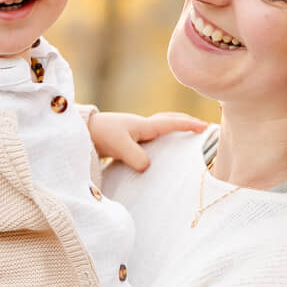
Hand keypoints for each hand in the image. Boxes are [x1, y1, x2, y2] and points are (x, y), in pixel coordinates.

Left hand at [88, 109, 205, 171]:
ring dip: (174, 127)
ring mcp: (134, 131)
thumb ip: (135, 156)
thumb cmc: (100, 134)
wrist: (81, 131)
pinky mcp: (128, 139)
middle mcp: (142, 126)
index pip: (171, 123)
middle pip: (169, 120)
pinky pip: (151, 136)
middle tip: (201, 127)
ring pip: (161, 127)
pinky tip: (160, 148)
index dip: (189, 125)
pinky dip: (162, 138)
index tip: (205, 128)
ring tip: (186, 135)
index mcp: (144, 125)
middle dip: (186, 122)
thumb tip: (148, 167)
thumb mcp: (119, 145)